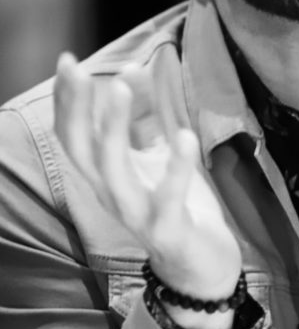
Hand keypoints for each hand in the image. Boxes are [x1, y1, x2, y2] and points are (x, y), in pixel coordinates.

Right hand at [54, 53, 241, 328]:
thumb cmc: (176, 204)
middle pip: (82, 150)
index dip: (67, 100)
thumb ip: (145, 117)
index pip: (74, 135)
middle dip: (77, 108)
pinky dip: (176, 167)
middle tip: (78, 70)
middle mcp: (111, 195)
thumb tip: (133, 69)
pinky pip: (168, 198)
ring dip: (115, 129)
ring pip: (113, 172)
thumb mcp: (157, 155)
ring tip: (121, 89)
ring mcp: (137, 215)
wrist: (202, 267)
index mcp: (107, 175)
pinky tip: (184, 135)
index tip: (67, 61)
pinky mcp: (168, 231)